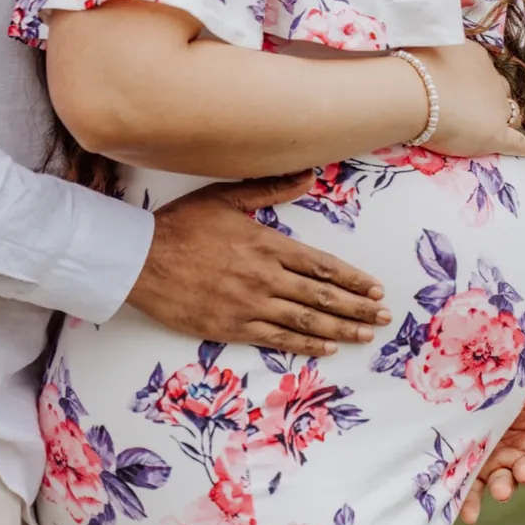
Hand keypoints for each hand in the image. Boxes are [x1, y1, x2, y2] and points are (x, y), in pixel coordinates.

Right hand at [126, 173, 390, 355]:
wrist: (142, 260)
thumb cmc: (182, 225)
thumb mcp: (226, 198)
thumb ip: (270, 189)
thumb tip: (309, 175)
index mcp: (266, 244)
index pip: (321, 266)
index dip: (351, 279)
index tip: (374, 289)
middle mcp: (264, 277)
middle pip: (321, 297)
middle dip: (356, 309)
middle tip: (382, 318)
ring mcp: (249, 305)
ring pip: (304, 322)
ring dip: (339, 330)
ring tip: (364, 336)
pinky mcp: (232, 327)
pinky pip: (276, 339)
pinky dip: (303, 346)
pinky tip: (324, 349)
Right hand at [415, 42, 524, 159]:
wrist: (413, 93)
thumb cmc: (414, 69)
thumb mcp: (428, 48)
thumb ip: (438, 53)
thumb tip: (436, 54)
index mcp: (476, 57)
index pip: (483, 71)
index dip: (474, 82)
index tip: (461, 88)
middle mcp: (491, 79)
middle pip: (499, 90)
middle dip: (492, 98)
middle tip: (474, 108)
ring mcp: (496, 107)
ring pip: (510, 113)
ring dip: (506, 119)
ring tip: (499, 127)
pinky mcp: (495, 134)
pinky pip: (515, 142)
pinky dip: (521, 145)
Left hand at [458, 371, 524, 524]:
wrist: (475, 381)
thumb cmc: (511, 382)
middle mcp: (521, 455)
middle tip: (524, 473)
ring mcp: (497, 464)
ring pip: (503, 482)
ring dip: (503, 488)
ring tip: (500, 491)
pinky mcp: (473, 469)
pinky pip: (473, 489)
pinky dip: (471, 502)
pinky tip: (468, 515)